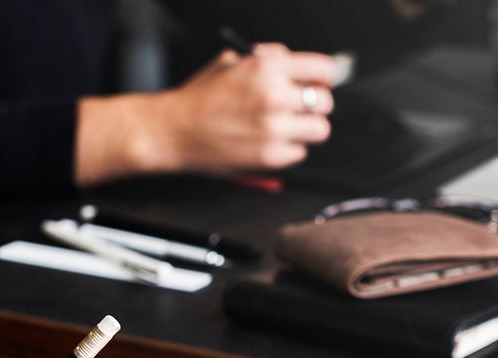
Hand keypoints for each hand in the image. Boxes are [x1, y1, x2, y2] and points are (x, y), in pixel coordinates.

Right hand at [75, 43, 335, 183]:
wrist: (172, 130)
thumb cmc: (199, 98)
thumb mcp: (232, 62)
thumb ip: (268, 60)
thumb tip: (298, 66)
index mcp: (266, 68)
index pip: (323, 70)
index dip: (323, 79)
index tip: (318, 85)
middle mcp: (274, 96)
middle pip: (325, 102)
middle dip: (312, 106)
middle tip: (295, 111)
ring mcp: (273, 128)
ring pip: (319, 130)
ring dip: (304, 130)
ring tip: (282, 130)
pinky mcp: (269, 156)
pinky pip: (299, 153)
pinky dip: (287, 151)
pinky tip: (266, 144)